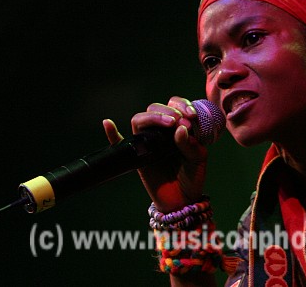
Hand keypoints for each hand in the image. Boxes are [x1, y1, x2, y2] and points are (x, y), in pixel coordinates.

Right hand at [103, 97, 207, 212]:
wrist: (182, 201)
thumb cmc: (191, 177)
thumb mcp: (197, 159)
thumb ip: (190, 144)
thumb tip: (180, 128)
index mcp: (177, 126)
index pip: (174, 105)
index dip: (181, 105)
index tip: (191, 116)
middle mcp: (160, 131)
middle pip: (155, 109)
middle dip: (167, 111)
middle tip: (178, 120)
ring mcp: (147, 142)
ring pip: (140, 120)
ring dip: (152, 117)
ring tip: (169, 123)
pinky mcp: (136, 156)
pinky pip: (119, 143)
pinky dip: (111, 134)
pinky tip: (107, 123)